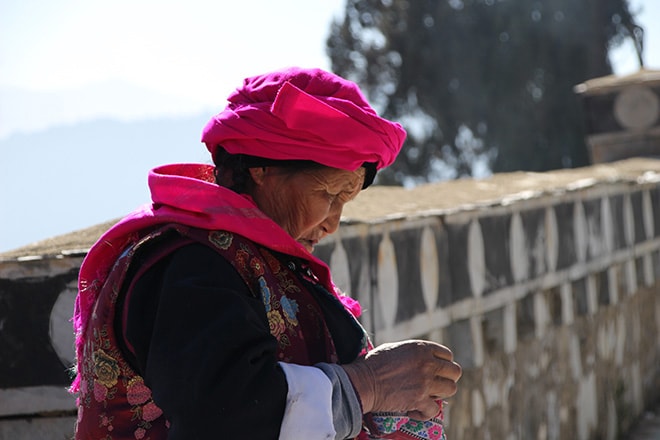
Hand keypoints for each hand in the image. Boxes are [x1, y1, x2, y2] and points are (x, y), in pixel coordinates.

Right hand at [341, 340, 460, 419]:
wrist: (363, 381)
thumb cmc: (373, 363)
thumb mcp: (395, 348)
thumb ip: (413, 352)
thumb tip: (420, 358)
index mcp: (421, 348)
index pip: (447, 355)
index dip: (443, 363)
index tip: (436, 370)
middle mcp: (427, 363)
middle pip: (455, 371)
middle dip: (447, 378)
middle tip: (435, 383)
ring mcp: (425, 382)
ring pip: (451, 389)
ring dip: (440, 394)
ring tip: (426, 395)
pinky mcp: (419, 400)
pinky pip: (434, 409)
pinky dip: (424, 412)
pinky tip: (414, 409)